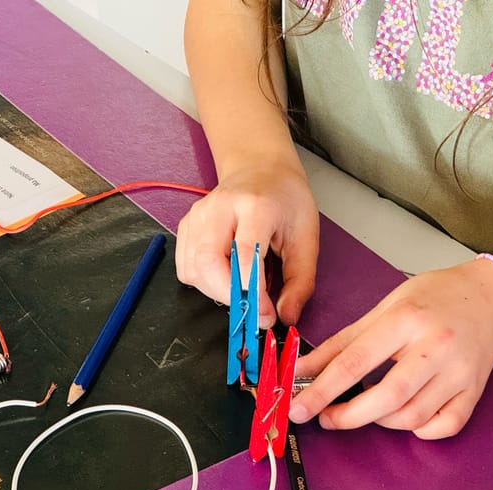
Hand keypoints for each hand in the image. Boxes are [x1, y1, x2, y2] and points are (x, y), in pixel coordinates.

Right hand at [175, 161, 318, 327]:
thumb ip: (299, 280)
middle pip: (209, 263)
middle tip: (253, 310)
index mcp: (255, 205)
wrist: (259, 170)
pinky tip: (226, 278)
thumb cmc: (284, 200)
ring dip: (217, 293)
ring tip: (242, 290)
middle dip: (230, 297)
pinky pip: (186, 268)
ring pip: (193, 270)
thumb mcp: (306, 237)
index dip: (254, 293)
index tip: (266, 315)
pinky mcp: (186, 226)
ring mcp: (198, 216)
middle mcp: (220, 208)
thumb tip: (286, 315)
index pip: (245, 254)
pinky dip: (204, 284)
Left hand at [288, 259, 492, 438]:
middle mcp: (435, 346)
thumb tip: (303, 370)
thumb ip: (342, 343)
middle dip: (350, 416)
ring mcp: (458, 371)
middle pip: (387, 397)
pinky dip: (420, 430)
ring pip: (413, 417)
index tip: (300, 408)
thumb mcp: (383, 308)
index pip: (355, 362)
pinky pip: (444, 426)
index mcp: (406, 320)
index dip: (322, 390)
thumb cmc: (433, 299)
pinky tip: (406, 416)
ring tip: (369, 408)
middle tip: (328, 418)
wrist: (489, 298)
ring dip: (381, 422)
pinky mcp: (475, 390)